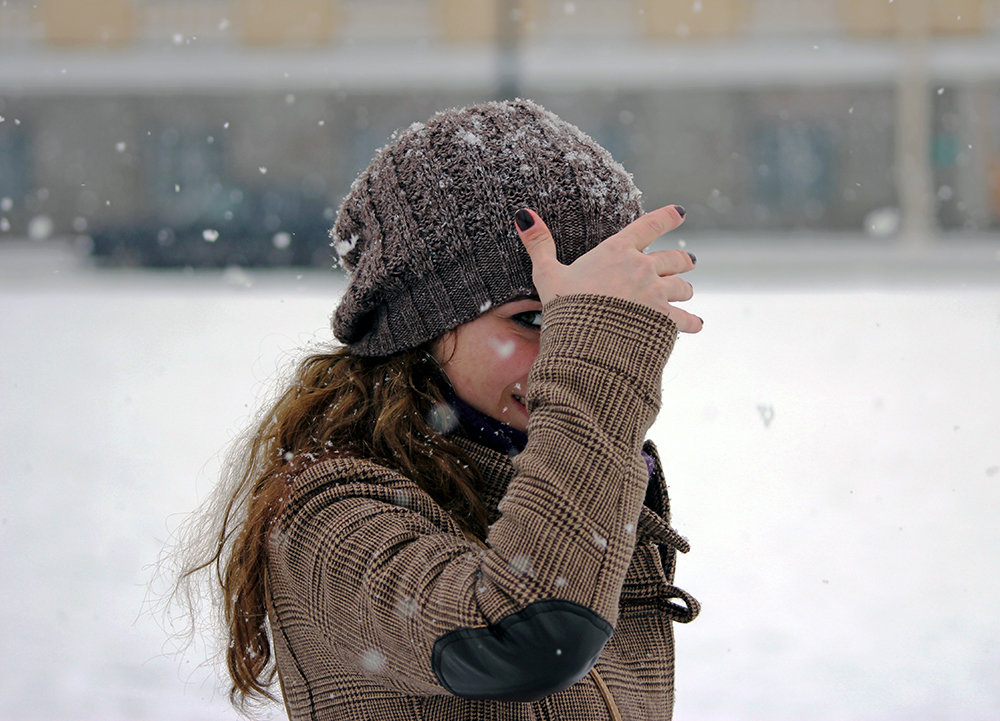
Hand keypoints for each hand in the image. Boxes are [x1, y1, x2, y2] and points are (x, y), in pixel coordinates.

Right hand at [514, 205, 702, 332]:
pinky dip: (691, 322)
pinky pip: (686, 319)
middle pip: (675, 258)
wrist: (585, 343)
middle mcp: (642, 268)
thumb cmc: (565, 307)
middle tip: (688, 262)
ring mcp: (656, 294)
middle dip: (682, 260)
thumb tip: (524, 215)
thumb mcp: (547, 274)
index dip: (667, 216)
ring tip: (686, 293)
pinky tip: (695, 324)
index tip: (680, 212)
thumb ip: (540, 244)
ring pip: (683, 287)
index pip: (649, 225)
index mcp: (617, 251)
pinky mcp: (665, 320)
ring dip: (685, 290)